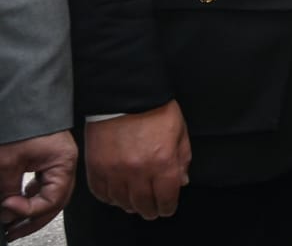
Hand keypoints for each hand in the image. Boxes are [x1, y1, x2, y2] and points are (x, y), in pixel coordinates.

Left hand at [0, 129, 76, 239]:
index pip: (52, 199)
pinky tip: (17, 202)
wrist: (20, 99)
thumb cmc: (20, 123)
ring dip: (31, 211)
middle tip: (11, 231)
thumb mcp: (7, 163)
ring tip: (11, 222)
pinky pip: (42, 184)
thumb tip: (6, 212)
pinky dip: (30, 197)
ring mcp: (57, 161)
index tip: (6, 207)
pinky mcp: (46, 158)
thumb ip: (8, 191)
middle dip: (31, 219)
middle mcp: (65, 163)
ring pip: (49, 195)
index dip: (28, 210)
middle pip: (54, 201)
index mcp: (64, 162)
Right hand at [84, 100, 190, 219]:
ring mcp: (114, 171)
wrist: (125, 94)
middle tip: (152, 210)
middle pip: (144, 204)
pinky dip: (109, 197)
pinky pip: (101, 193)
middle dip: (150, 210)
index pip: (166, 198)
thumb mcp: (180, 131)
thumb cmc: (154, 109)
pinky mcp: (96, 167)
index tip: (167, 208)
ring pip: (122, 202)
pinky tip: (116, 194)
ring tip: (135, 203)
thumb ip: (182, 159)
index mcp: (162, 162)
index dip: (168, 207)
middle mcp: (138, 170)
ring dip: (130, 205)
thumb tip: (181, 181)